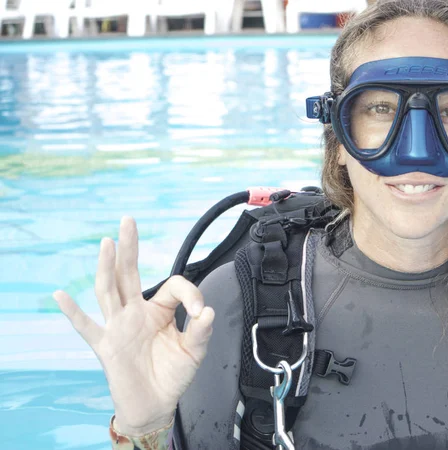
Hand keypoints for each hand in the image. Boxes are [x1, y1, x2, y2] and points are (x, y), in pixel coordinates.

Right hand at [53, 217, 214, 435]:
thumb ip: (200, 332)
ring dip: (107, 267)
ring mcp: (118, 327)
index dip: (191, 295)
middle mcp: (135, 312)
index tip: (201, 314)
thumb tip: (207, 311)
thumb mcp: (193, 352)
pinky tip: (60, 295)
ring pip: (109, 291)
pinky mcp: (106, 346)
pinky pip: (86, 327)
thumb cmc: (173, 374)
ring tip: (107, 243)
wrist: (155, 404)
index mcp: (158, 310)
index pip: (173, 287)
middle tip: (128, 220)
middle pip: (129, 274)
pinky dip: (72, 313)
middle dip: (129, 247)